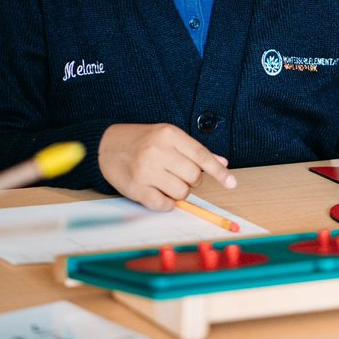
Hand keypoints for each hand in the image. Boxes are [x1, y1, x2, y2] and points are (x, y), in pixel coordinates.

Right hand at [97, 123, 236, 210]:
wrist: (106, 145)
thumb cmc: (142, 141)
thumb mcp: (168, 137)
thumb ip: (195, 150)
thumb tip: (222, 162)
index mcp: (169, 135)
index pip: (201, 155)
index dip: (219, 171)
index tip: (232, 183)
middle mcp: (158, 151)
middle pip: (193, 177)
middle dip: (192, 180)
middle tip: (178, 174)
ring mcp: (146, 171)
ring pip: (182, 192)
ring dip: (180, 192)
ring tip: (167, 182)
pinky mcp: (136, 188)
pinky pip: (164, 204)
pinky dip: (167, 203)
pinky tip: (159, 192)